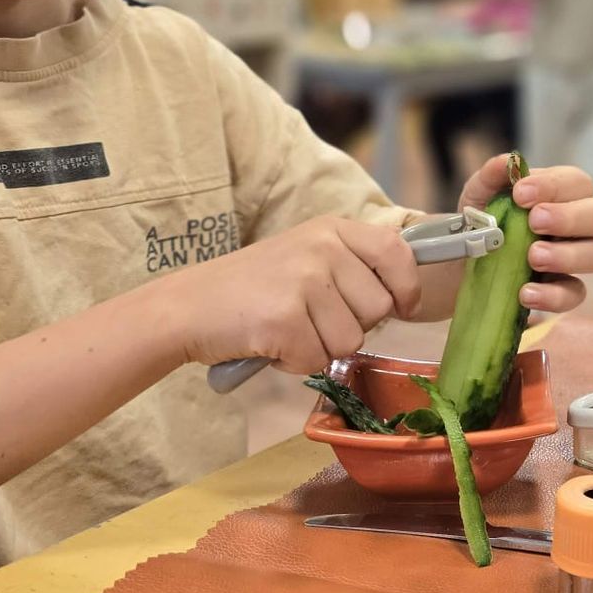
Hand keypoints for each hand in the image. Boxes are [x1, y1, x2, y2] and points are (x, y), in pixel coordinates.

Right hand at [167, 216, 419, 373]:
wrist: (186, 306)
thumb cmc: (250, 288)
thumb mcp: (304, 256)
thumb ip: (349, 267)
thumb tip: (400, 299)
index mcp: (331, 229)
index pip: (396, 251)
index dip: (406, 285)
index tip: (402, 306)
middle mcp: (322, 248)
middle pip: (378, 308)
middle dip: (351, 327)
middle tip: (310, 319)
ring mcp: (304, 282)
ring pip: (351, 341)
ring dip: (321, 348)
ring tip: (287, 330)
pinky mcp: (285, 319)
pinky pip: (317, 360)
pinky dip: (295, 362)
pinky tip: (270, 343)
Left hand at [459, 155, 592, 313]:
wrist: (463, 262)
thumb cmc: (482, 220)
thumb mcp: (479, 194)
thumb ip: (492, 175)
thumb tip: (508, 162)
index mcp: (563, 194)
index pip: (578, 182)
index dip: (555, 186)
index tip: (520, 194)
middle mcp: (579, 224)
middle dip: (571, 217)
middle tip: (535, 221)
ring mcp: (576, 259)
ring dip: (568, 255)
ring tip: (533, 257)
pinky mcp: (564, 291)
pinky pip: (575, 294)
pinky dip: (553, 295)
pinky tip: (524, 292)